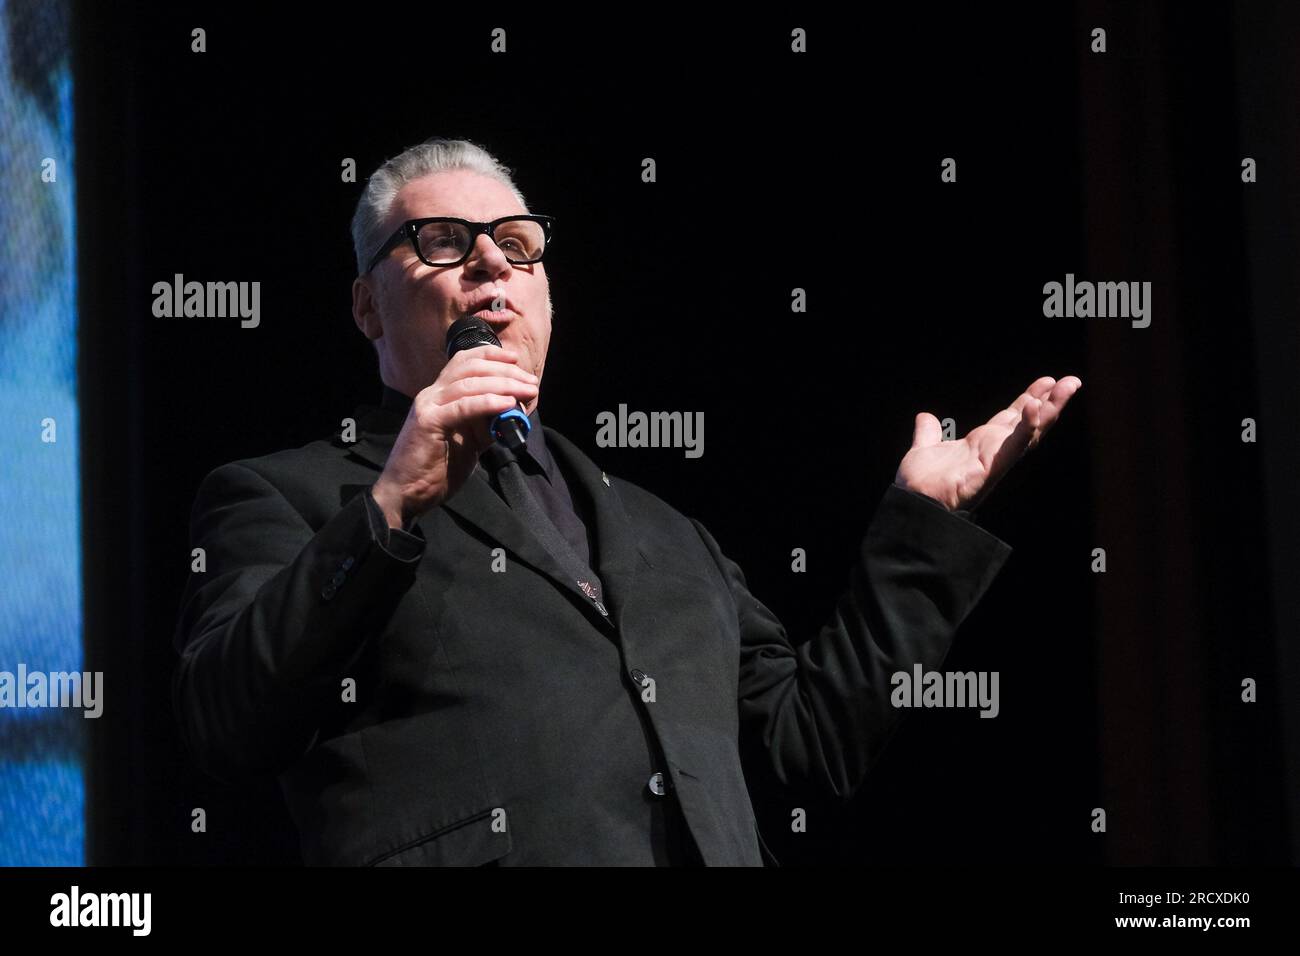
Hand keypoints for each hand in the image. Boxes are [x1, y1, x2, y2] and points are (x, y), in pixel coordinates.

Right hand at [371, 345, 538, 527]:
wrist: (406, 493)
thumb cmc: (437, 468)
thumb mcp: (469, 441)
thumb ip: (487, 424)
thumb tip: (515, 411)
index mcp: (439, 395)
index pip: (464, 361)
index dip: (491, 355)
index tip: (516, 359)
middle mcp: (432, 394)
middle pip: (471, 368)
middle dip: (506, 371)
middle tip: (531, 383)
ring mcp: (428, 406)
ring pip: (469, 383)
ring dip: (503, 385)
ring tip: (527, 391)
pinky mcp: (428, 422)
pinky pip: (463, 407)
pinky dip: (487, 403)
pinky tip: (507, 404)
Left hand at [893, 375, 1081, 512]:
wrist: (913, 503)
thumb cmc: (921, 484)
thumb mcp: (924, 448)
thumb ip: (928, 433)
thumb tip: (925, 417)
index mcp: (983, 444)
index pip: (1013, 418)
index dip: (1030, 400)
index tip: (1046, 381)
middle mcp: (995, 450)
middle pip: (1030, 422)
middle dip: (1052, 402)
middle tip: (1071, 381)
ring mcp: (997, 458)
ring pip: (1031, 431)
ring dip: (1051, 409)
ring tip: (1068, 386)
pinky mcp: (994, 467)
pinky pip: (1014, 444)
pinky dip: (1027, 426)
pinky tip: (1035, 406)